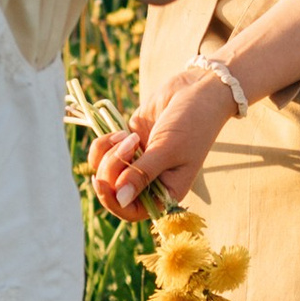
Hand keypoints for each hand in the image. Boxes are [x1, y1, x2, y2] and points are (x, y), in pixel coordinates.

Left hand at [90, 68, 235, 215]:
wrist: (197, 90)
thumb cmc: (192, 123)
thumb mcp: (168, 150)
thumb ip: (142, 175)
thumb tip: (120, 199)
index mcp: (166, 191)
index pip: (132, 210)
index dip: (113, 202)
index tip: (102, 183)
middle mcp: (150, 181)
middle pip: (114, 190)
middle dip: (111, 169)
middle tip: (127, 144)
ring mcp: (137, 161)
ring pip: (105, 171)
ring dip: (108, 154)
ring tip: (127, 136)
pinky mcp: (127, 143)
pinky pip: (104, 152)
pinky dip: (105, 142)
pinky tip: (122, 131)